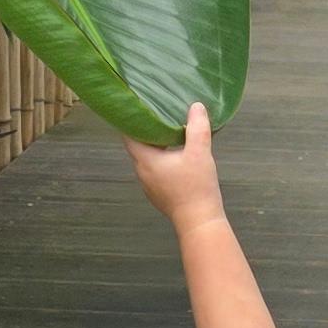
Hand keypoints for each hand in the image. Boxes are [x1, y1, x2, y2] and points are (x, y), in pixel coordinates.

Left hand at [127, 101, 225, 228]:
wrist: (199, 221)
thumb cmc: (196, 186)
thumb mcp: (200, 153)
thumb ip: (197, 127)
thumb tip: (196, 106)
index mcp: (145, 160)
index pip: (128, 135)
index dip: (131, 120)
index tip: (137, 107)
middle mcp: (141, 172)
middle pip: (137, 146)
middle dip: (146, 131)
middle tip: (156, 114)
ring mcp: (149, 185)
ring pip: (147, 159)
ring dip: (155, 146)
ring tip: (168, 132)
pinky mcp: (158, 194)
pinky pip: (155, 171)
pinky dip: (161, 160)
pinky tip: (176, 156)